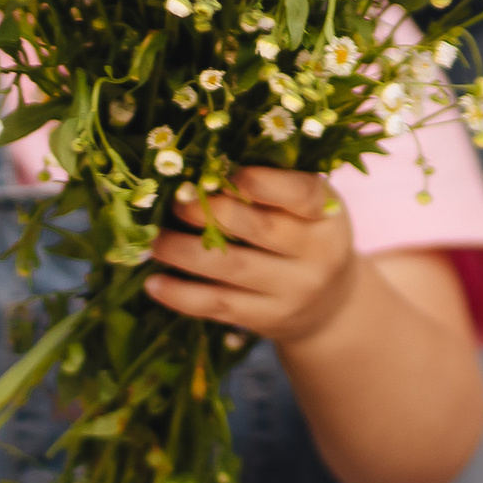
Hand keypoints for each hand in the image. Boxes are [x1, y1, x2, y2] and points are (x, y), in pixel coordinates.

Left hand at [145, 166, 357, 347]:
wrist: (330, 306)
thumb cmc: (306, 238)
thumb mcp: (307, 210)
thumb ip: (272, 186)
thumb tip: (203, 163)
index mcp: (327, 215)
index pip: (302, 194)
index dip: (263, 182)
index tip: (226, 171)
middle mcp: (318, 254)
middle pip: (259, 229)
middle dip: (209, 212)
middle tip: (174, 200)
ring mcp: (293, 292)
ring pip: (232, 268)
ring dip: (184, 252)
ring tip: (152, 240)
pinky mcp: (267, 319)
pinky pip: (219, 306)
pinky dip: (181, 295)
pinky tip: (153, 283)